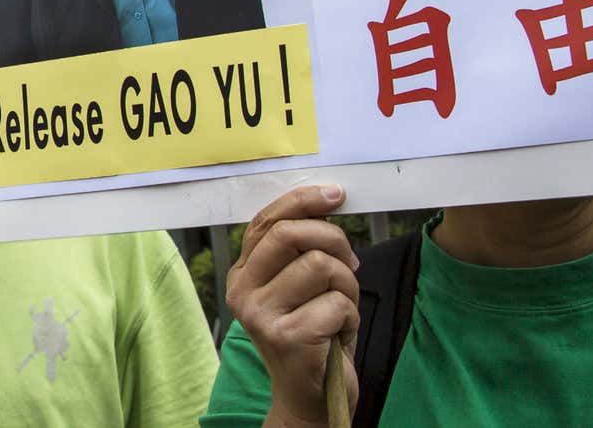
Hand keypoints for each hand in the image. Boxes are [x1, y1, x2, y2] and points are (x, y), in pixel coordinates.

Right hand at [225, 184, 360, 427]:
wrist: (310, 398)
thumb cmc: (311, 335)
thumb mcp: (299, 288)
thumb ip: (300, 250)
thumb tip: (327, 201)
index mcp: (243, 275)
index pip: (266, 221)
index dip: (302, 200)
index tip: (335, 195)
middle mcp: (243, 293)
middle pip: (291, 235)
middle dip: (333, 240)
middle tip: (349, 262)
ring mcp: (261, 316)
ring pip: (320, 266)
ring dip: (346, 285)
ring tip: (341, 307)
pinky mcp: (287, 338)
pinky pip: (337, 303)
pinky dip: (350, 317)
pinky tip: (337, 334)